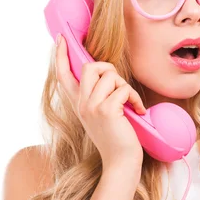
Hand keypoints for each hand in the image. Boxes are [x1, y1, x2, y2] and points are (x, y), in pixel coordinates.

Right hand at [54, 33, 146, 170]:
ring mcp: (91, 107)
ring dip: (126, 87)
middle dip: (110, 69)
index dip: (60, 55)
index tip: (61, 38)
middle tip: (120, 86)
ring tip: (131, 104)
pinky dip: (135, 98)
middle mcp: (81, 104)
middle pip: (90, 66)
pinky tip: (139, 111)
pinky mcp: (106, 111)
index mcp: (78, 103)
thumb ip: (98, 95)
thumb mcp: (102, 113)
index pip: (63, 75)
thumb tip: (105, 73)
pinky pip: (123, 89)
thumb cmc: (117, 136)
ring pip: (110, 76)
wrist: (121, 161)